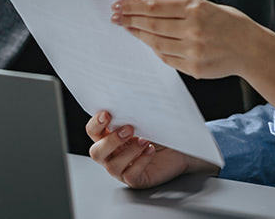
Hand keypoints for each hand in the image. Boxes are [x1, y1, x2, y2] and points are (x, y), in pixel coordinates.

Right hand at [86, 110, 215, 188]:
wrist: (180, 147)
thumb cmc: (160, 131)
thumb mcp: (145, 119)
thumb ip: (134, 111)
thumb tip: (131, 95)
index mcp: (110, 136)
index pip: (93, 131)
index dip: (96, 124)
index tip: (107, 114)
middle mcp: (112, 154)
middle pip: (97, 152)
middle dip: (111, 140)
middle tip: (129, 129)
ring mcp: (122, 169)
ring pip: (112, 166)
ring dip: (129, 151)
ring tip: (145, 140)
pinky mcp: (136, 179)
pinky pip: (130, 175)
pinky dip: (140, 162)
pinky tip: (150, 151)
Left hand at [110, 0, 260, 79]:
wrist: (252, 49)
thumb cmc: (230, 24)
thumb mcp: (207, 6)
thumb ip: (180, 8)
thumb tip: (149, 8)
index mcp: (196, 7)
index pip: (155, 6)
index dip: (133, 6)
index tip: (119, 5)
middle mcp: (193, 28)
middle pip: (151, 24)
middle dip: (130, 20)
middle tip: (115, 17)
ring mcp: (193, 50)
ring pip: (156, 43)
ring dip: (139, 35)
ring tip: (128, 29)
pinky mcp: (194, 68)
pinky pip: (167, 58)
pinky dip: (156, 50)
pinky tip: (148, 43)